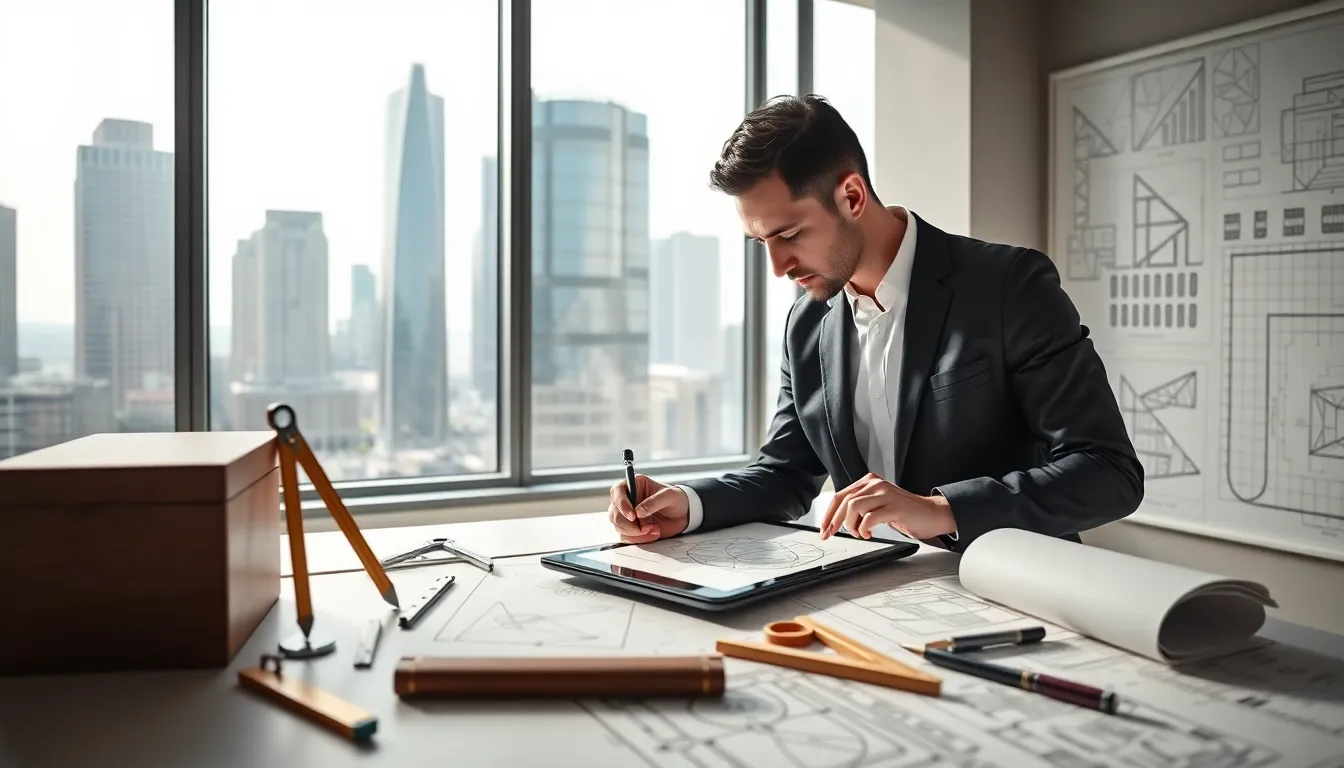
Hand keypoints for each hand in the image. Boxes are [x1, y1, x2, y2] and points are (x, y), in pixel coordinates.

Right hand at [607, 474, 689, 543]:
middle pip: (614, 512)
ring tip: (653, 529)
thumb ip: (653, 502)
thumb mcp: (669, 496)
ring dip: (635, 532)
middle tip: (644, 527)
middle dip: (628, 524)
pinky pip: (626, 537)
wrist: (684, 514)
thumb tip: (638, 512)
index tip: (632, 515)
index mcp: (634, 485)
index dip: (620, 503)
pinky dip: (638, 539)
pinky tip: (653, 534)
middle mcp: (627, 500)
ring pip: (618, 526)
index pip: (617, 491)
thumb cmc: (676, 499)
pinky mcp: (631, 528)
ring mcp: (628, 515)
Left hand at [819, 473, 956, 540]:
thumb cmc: (905, 512)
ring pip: (854, 506)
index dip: (829, 514)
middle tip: (832, 535)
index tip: (824, 529)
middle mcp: (876, 484)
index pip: (840, 496)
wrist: (933, 514)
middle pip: (844, 501)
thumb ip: (861, 506)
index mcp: (869, 482)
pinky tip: (868, 533)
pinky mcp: (895, 506)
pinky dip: (864, 528)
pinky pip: (869, 517)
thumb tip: (838, 520)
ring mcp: (886, 493)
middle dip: (834, 521)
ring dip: (851, 525)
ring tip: (859, 533)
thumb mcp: (878, 505)